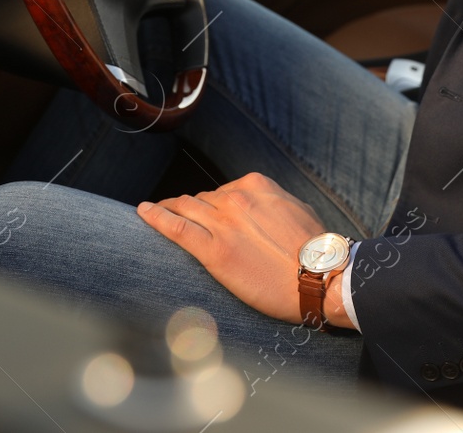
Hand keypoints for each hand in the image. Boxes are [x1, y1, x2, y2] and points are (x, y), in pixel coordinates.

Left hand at [137, 172, 353, 329]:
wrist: (320, 277)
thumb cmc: (316, 249)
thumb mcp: (298, 211)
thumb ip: (274, 203)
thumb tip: (265, 208)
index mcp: (256, 185)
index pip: (222, 191)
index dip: (212, 204)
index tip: (206, 213)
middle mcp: (236, 199)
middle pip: (201, 199)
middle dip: (190, 208)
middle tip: (176, 215)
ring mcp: (223, 223)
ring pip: (184, 208)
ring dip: (167, 208)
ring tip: (153, 212)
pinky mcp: (213, 251)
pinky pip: (175, 227)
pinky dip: (155, 218)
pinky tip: (143, 213)